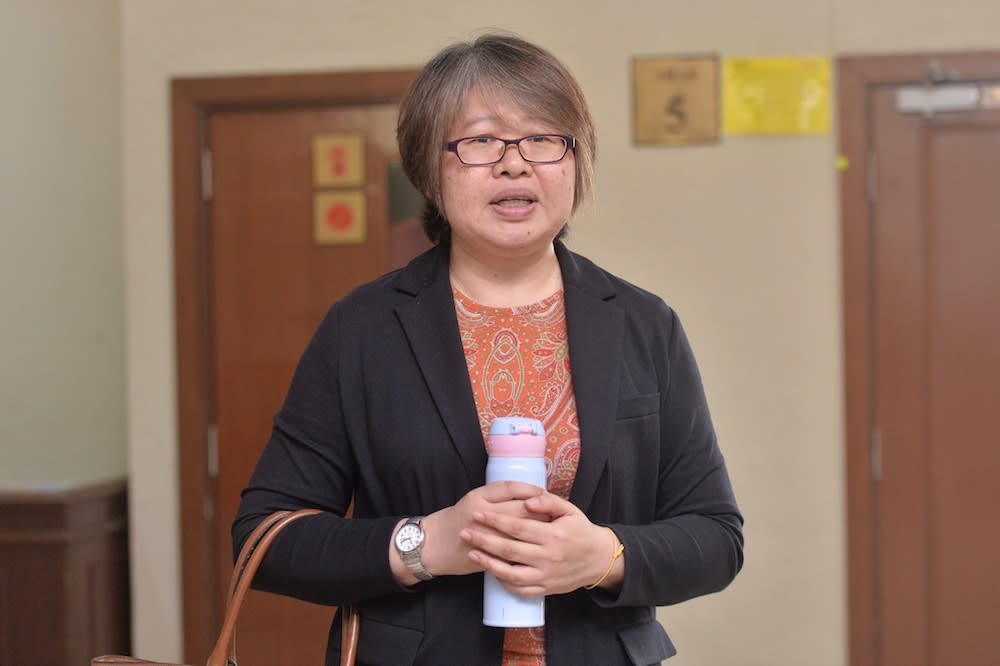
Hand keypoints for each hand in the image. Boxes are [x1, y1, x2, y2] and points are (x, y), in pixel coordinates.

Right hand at [415, 481, 546, 578]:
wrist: (434, 545)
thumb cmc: (457, 519)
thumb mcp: (474, 498)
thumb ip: (499, 496)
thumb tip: (531, 496)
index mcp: (480, 498)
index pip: (512, 489)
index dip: (531, 491)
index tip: (544, 494)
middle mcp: (482, 515)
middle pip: (520, 510)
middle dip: (541, 513)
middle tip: (554, 514)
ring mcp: (485, 537)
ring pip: (520, 533)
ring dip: (538, 532)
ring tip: (550, 532)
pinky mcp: (487, 556)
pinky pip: (512, 553)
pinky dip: (526, 551)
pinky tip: (536, 550)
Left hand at [460, 492, 623, 595]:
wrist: (599, 560)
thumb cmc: (581, 531)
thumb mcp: (570, 510)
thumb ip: (548, 501)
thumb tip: (527, 500)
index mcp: (553, 535)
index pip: (517, 527)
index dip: (495, 521)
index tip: (478, 514)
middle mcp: (548, 557)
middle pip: (509, 550)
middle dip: (484, 540)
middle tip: (465, 532)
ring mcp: (546, 576)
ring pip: (510, 573)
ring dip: (488, 564)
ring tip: (472, 553)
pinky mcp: (546, 589)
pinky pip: (520, 589)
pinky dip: (503, 582)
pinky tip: (491, 571)